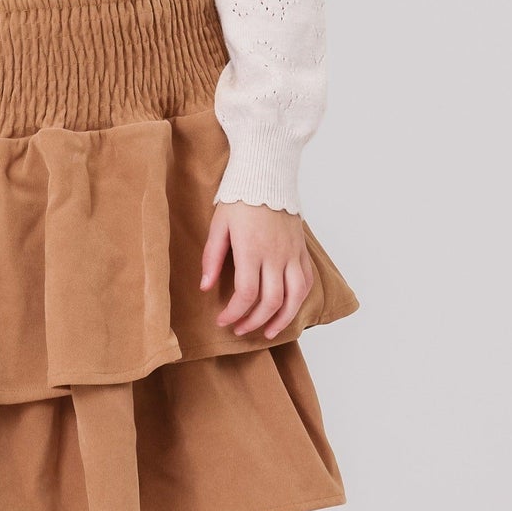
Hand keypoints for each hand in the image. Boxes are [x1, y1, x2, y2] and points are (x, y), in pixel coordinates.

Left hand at [200, 201, 313, 339]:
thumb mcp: (218, 226)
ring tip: (269, 332)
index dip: (234, 313)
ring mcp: (292, 254)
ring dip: (282, 319)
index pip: (247, 293)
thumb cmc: (239, 201)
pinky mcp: (301, 251)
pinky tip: (288, 310)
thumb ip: (212, 258)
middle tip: (240, 330)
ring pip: (295, 297)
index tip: (222, 321)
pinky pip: (306, 282)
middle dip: (255, 322)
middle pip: (271, 301)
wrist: (267, 178)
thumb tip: (205, 288)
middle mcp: (276, 255)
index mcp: (252, 249)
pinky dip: (299, 301)